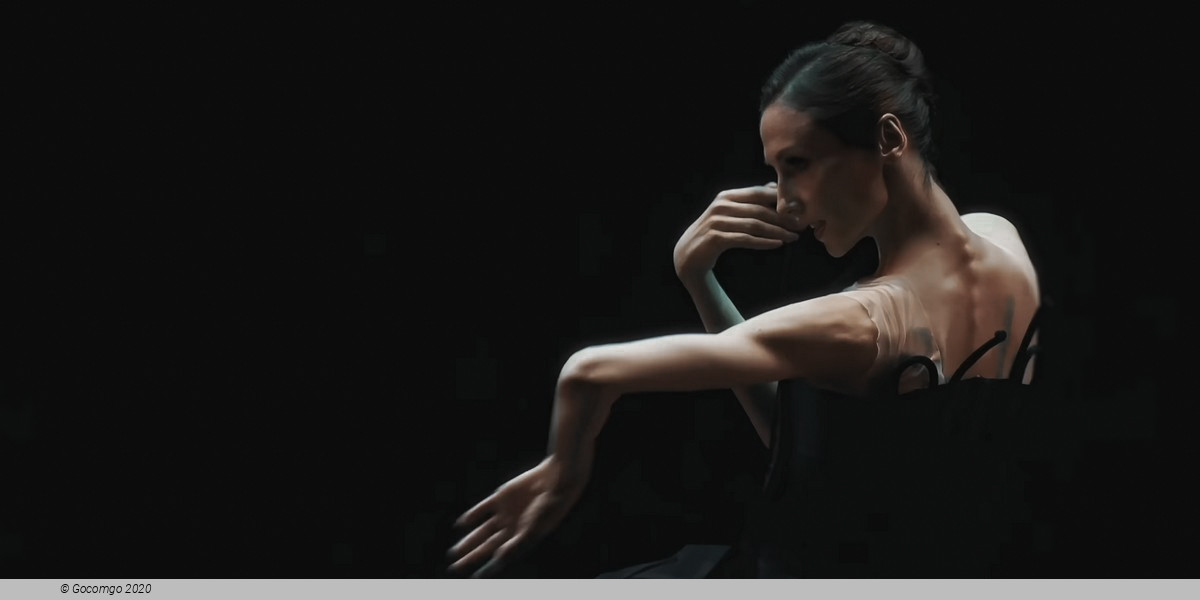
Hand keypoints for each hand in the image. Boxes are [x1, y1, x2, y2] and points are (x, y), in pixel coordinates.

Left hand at [446, 456, 586, 577]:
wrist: (555, 480)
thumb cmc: (549, 508)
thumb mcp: (533, 528)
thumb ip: (516, 543)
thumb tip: (499, 557)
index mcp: (522, 539)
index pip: (500, 557)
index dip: (488, 567)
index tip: (474, 577)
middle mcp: (512, 528)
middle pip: (487, 546)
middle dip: (472, 557)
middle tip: (455, 567)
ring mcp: (505, 513)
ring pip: (483, 531)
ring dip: (469, 541)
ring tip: (454, 552)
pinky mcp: (501, 497)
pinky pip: (482, 509)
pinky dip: (472, 516)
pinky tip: (461, 524)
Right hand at [672, 182, 803, 283]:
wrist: (690, 254)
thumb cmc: (716, 233)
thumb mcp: (730, 213)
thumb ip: (749, 201)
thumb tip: (773, 187)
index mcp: (727, 196)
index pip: (759, 193)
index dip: (780, 200)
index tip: (799, 208)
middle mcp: (721, 206)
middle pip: (759, 209)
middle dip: (783, 218)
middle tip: (800, 225)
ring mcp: (717, 221)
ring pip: (755, 225)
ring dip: (777, 231)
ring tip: (793, 237)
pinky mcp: (716, 238)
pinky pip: (745, 239)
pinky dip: (763, 242)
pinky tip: (777, 244)